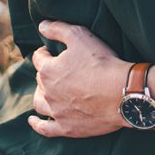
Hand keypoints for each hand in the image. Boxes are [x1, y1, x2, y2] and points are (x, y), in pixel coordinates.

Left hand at [28, 21, 128, 137]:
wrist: (121, 93)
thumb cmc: (101, 62)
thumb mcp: (80, 35)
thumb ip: (58, 29)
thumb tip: (41, 26)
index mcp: (48, 70)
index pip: (39, 58)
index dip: (45, 53)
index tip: (53, 51)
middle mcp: (47, 92)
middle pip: (40, 80)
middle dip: (46, 73)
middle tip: (60, 69)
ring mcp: (56, 111)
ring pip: (39, 103)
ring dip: (41, 95)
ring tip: (46, 91)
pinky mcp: (66, 127)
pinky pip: (45, 128)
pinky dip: (37, 124)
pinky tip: (34, 121)